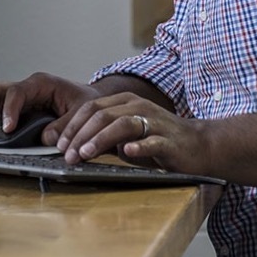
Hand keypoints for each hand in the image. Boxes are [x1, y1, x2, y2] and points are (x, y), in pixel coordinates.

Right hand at [0, 72, 101, 142]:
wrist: (90, 102)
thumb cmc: (85, 101)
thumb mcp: (82, 111)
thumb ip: (65, 125)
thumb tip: (46, 138)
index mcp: (41, 83)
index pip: (17, 92)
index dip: (10, 110)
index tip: (8, 128)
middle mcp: (27, 89)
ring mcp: (21, 100)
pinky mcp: (19, 112)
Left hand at [55, 92, 209, 173]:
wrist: (198, 146)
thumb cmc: (158, 141)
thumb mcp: (126, 136)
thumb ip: (103, 137)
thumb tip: (72, 147)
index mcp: (125, 102)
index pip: (91, 108)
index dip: (72, 126)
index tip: (59, 145)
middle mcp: (138, 106)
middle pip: (102, 115)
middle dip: (80, 135)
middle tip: (67, 154)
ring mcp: (154, 121)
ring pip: (122, 124)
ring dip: (100, 139)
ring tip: (85, 154)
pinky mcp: (168, 140)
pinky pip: (151, 141)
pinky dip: (138, 146)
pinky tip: (127, 152)